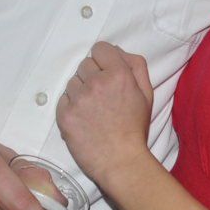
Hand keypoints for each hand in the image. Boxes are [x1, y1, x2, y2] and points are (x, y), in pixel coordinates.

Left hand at [57, 41, 153, 184]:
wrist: (121, 161)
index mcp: (119, 74)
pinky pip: (63, 98)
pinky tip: (83, 118)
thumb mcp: (146, 92)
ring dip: (80, 91)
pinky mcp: (65, 114)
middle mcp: (97, 82)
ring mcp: (78, 99)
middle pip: (84, 64)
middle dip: (92, 76)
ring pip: (72, 81)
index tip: (106, 73)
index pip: (100, 48)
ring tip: (92, 109)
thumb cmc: (135, 128)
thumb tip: (117, 51)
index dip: (103, 60)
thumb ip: (135, 65)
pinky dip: (71, 106)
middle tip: (101, 96)